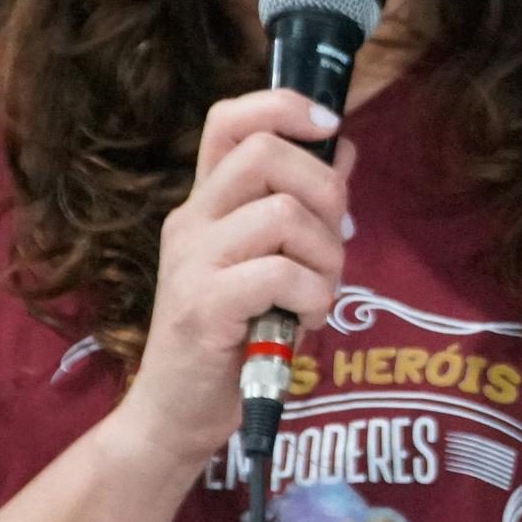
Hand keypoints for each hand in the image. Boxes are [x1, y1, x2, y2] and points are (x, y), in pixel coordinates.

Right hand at [116, 91, 354, 468]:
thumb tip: (343, 148)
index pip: (230, 119)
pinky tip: (306, 322)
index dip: (283, 106)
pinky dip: (314, 296)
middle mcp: (191, 221)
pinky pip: (280, 273)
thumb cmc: (236, 338)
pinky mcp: (202, 307)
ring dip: (327, 255)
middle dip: (325, 189)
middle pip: (264, 153)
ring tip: (320, 292)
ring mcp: (191, 262)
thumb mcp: (274, 262)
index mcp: (206, 204)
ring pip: (283, 214)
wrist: (178, 415)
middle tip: (335, 238)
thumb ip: (303, 207)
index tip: (330, 125)